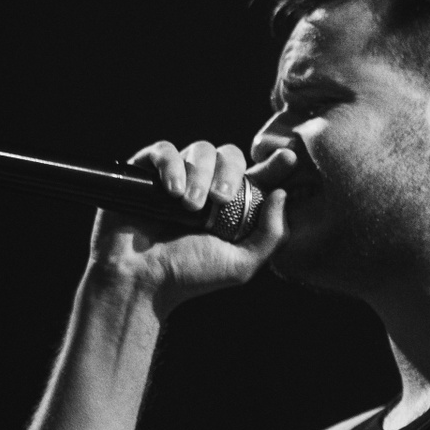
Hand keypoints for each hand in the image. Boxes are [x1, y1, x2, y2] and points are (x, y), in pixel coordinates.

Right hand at [86, 139, 292, 310]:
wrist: (141, 279)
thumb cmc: (189, 275)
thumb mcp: (241, 264)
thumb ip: (270, 234)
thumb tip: (282, 194)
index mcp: (233, 206)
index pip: (259, 176)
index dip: (275, 165)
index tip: (288, 158)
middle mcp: (207, 187)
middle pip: (230, 155)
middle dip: (230, 173)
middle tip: (220, 200)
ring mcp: (177, 177)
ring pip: (200, 149)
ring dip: (200, 175)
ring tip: (191, 207)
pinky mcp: (146, 172)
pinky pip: (164, 150)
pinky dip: (172, 165)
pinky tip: (172, 191)